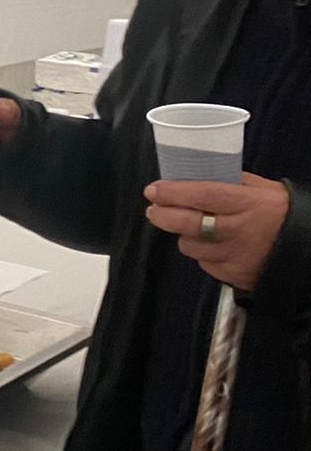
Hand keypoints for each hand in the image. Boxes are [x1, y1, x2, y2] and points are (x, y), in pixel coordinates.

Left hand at [145, 174, 289, 293]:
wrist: (308, 249)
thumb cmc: (285, 214)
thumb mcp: (264, 190)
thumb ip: (232, 182)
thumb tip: (197, 176)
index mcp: (249, 203)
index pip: (202, 196)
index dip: (173, 193)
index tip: (154, 190)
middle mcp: (240, 231)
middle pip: (188, 224)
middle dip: (163, 215)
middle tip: (154, 209)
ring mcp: (236, 256)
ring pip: (191, 246)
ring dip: (185, 236)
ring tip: (195, 228)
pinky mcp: (235, 275)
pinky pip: (205, 263)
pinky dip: (203, 254)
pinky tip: (214, 246)